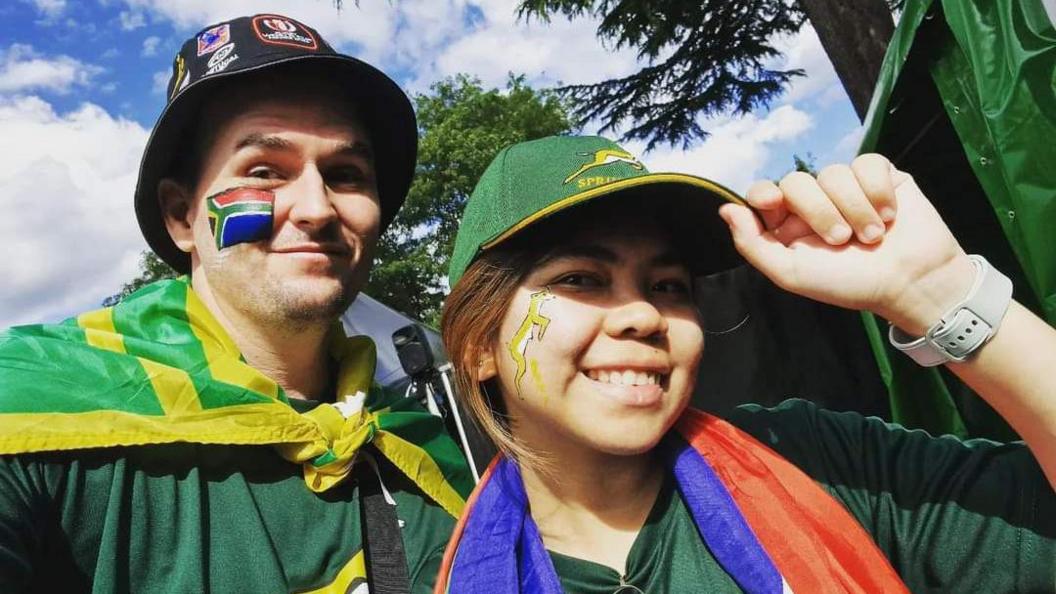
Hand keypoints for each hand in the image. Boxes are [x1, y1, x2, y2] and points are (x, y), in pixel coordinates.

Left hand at [718, 154, 974, 334]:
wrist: (911, 282)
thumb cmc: (850, 284)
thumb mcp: (792, 273)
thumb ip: (753, 244)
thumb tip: (724, 209)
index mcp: (789, 225)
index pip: (764, 193)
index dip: (764, 193)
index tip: (772, 203)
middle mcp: (816, 203)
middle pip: (797, 181)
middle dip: (819, 211)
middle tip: (842, 240)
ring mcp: (848, 187)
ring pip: (834, 172)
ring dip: (854, 209)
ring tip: (872, 237)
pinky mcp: (881, 176)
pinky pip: (868, 163)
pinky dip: (878, 191)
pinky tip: (889, 214)